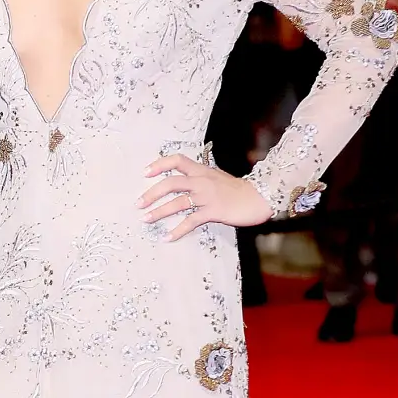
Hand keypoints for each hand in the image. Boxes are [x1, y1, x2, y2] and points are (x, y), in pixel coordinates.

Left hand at [137, 154, 271, 240]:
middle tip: (138, 203)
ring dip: (159, 212)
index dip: (159, 164)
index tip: (145, 173)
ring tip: (145, 219)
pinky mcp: (213, 211)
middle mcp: (201, 181)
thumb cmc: (236, 189)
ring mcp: (207, 196)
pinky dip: (177, 230)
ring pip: (177, 203)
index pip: (177, 160)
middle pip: (171, 183)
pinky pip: (191, 221)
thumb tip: (181, 182)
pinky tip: (167, 237)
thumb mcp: (216, 176)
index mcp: (201, 170)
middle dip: (152, 193)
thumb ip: (199, 177)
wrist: (259, 197)